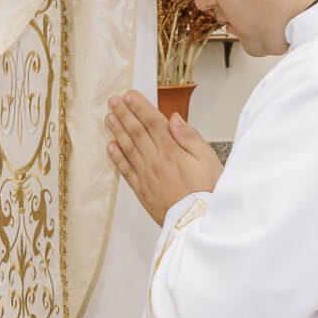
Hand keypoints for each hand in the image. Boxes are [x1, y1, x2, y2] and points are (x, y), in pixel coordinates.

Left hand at [105, 91, 223, 223]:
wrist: (197, 222)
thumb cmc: (207, 191)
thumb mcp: (208, 159)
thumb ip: (190, 137)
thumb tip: (174, 118)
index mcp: (172, 150)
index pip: (152, 122)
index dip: (140, 107)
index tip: (130, 96)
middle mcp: (156, 160)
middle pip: (137, 132)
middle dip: (124, 114)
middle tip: (113, 101)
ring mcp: (147, 176)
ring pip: (128, 148)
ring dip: (117, 131)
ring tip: (109, 117)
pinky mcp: (142, 190)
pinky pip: (126, 171)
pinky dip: (117, 158)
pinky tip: (111, 147)